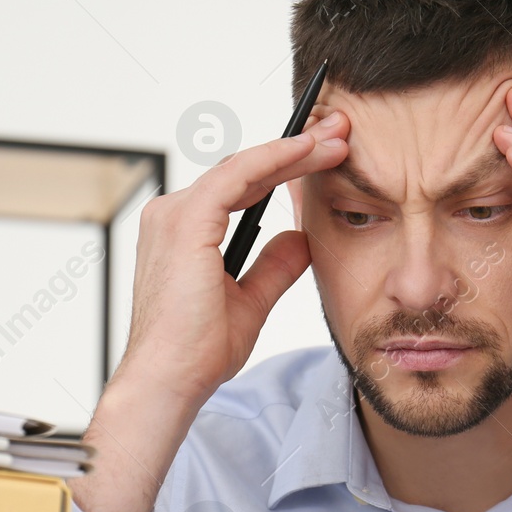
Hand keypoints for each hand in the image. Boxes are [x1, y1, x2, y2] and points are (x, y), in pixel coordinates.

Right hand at [115, 110, 350, 403]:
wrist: (171, 380)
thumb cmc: (197, 351)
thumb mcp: (250, 301)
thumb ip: (273, 266)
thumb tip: (300, 239)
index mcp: (183, 232)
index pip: (241, 187)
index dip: (286, 168)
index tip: (327, 155)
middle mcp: (171, 216)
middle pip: (244, 170)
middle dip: (297, 149)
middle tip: (340, 132)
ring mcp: (173, 215)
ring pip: (245, 167)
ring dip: (294, 149)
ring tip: (337, 136)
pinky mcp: (185, 221)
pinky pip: (239, 175)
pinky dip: (276, 158)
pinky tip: (308, 150)